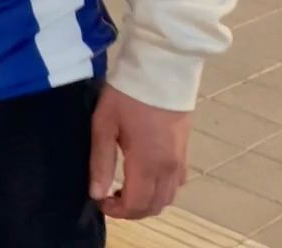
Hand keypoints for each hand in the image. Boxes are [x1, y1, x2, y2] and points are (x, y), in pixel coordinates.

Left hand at [89, 84, 191, 220]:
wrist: (161, 69)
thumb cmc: (127, 95)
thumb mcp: (104, 125)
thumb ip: (101, 162)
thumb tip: (96, 194)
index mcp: (148, 163)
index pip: (136, 204)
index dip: (117, 211)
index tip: (100, 201)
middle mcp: (169, 168)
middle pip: (154, 207)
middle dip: (131, 211)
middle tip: (110, 197)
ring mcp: (180, 160)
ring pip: (168, 198)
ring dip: (147, 202)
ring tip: (124, 188)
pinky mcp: (185, 151)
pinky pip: (176, 183)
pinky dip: (161, 190)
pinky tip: (144, 177)